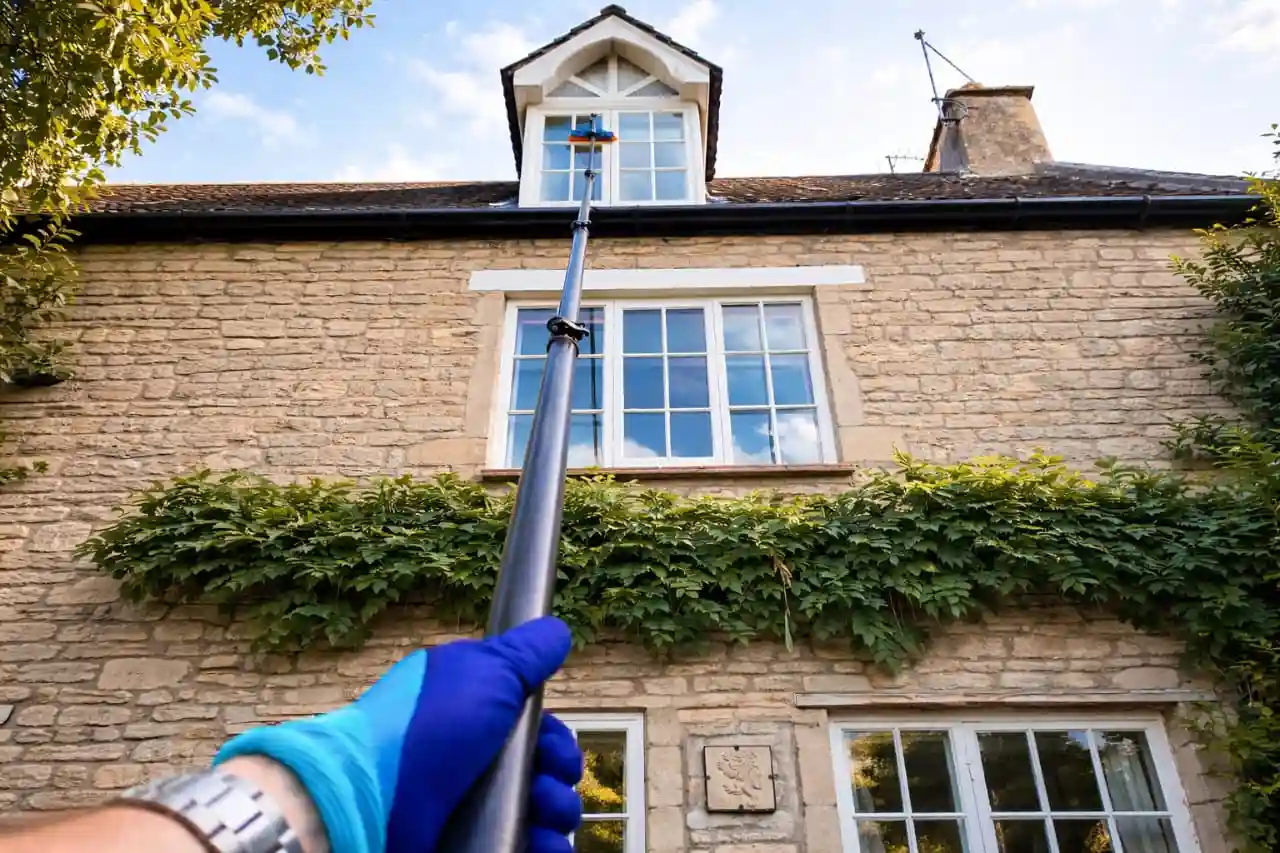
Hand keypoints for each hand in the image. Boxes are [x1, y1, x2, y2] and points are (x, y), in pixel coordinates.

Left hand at [213, 617, 581, 852]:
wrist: (368, 798)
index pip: (536, 728)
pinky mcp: (472, 841)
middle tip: (545, 777)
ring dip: (558, 810)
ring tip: (539, 808)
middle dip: (561, 771)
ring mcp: (472, 806)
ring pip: (544, 810)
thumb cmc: (426, 727)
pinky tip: (542, 841)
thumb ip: (527, 652)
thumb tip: (556, 631)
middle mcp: (477, 760)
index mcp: (477, 714)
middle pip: (547, 769)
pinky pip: (528, 846)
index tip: (551, 739)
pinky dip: (545, 846)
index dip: (554, 734)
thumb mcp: (486, 670)